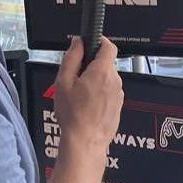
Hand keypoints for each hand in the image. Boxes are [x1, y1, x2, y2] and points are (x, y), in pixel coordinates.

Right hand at [53, 37, 122, 167]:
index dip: (99, 41)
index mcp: (102, 72)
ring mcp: (119, 94)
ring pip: (107, 78)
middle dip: (92, 65)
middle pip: (106, 63)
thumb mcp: (63, 82)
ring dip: (95, 81)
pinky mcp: (119, 105)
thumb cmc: (74, 116)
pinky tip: (87, 105)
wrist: (85, 142)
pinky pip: (110, 92)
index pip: (108, 45)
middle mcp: (115, 81)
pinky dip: (100, 93)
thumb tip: (77, 43)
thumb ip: (71, 58)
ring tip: (80, 95)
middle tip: (76, 77)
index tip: (90, 43)